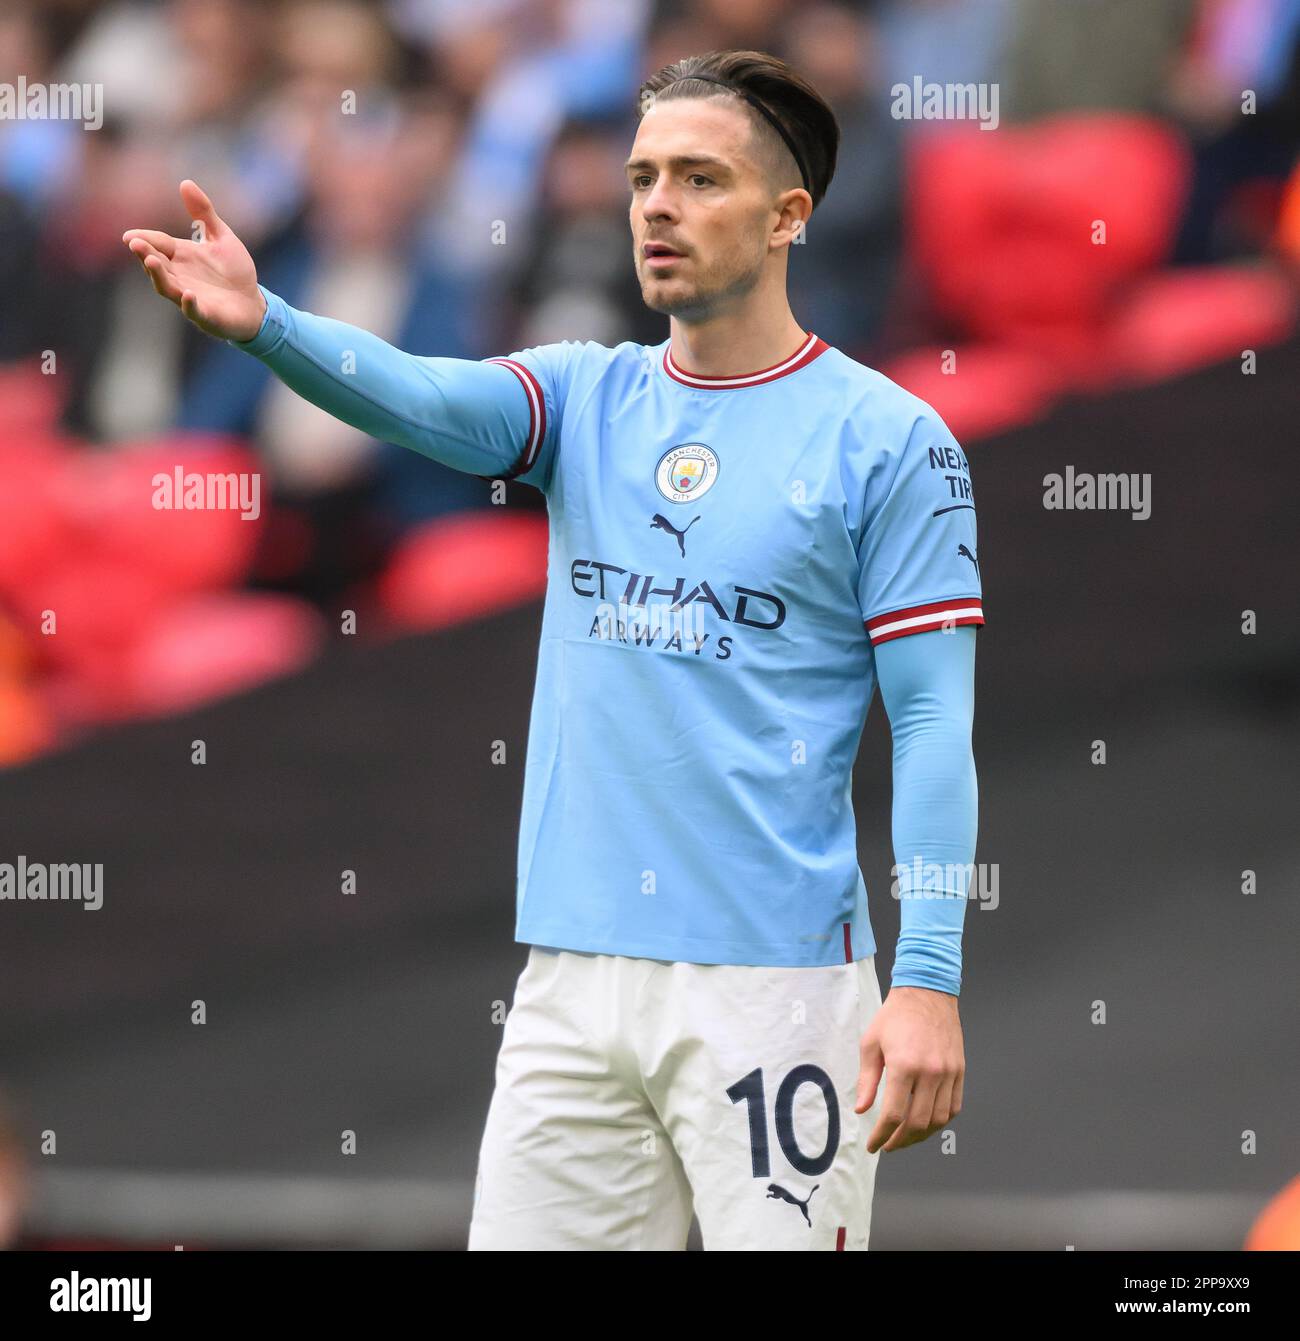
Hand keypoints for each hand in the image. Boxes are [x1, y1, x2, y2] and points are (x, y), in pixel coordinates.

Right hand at [122, 179, 265, 341]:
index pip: (158, 244)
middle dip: (145, 255)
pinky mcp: (206, 316)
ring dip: (159, 276)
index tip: (130, 236)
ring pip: (168, 287)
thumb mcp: (221, 237)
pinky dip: (190, 304)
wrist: (254, 304)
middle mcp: (179, 276)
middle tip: (135, 244)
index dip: (145, 240)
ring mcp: (190, 297)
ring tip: (152, 263)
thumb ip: (204, 213)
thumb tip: (185, 182)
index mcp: (180, 256)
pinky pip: (195, 311)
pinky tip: (188, 295)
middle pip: (157, 265)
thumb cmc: (234, 272)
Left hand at [855, 985, 963, 1153]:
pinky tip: (926, 1124)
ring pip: (938, 1120)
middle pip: (917, 1124)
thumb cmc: (894, 1017)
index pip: (894, 1115)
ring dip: (921, 1136)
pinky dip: (940, 1121)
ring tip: (905, 1138)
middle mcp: (930, 1073)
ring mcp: (948, 1073)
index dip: (882, 1135)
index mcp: (904, 1065)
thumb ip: (867, 1080)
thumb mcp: (871, 1044)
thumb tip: (862, 1110)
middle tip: (888, 1145)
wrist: (926, 992)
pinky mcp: (959, 1071)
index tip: (874, 1145)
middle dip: (900, 1141)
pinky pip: (953, 1107)